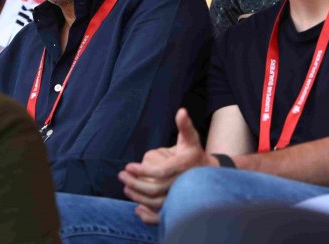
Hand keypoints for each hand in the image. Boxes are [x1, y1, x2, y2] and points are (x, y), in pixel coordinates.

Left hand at [118, 108, 215, 223]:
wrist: (208, 174)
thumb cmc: (194, 153)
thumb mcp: (191, 138)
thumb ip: (185, 126)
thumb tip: (181, 111)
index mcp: (183, 168)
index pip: (160, 172)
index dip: (142, 171)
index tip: (128, 166)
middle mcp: (182, 185)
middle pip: (154, 190)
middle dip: (135, 184)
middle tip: (121, 175)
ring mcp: (180, 199)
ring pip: (156, 204)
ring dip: (137, 197)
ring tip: (126, 187)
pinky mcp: (177, 208)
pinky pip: (161, 217)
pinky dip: (148, 217)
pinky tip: (137, 209)